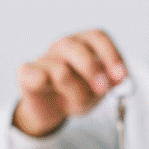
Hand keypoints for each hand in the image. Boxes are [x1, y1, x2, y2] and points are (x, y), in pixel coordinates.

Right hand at [13, 30, 127, 136]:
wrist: (52, 111)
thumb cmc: (78, 93)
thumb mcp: (100, 90)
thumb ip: (111, 81)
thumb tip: (118, 77)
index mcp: (83, 43)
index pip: (97, 37)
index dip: (111, 55)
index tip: (121, 76)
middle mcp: (63, 46)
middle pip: (79, 50)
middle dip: (94, 72)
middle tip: (102, 90)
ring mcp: (44, 58)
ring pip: (62, 71)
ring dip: (76, 93)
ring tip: (78, 102)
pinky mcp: (27, 73)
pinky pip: (38, 77)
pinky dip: (45, 84)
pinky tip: (49, 89)